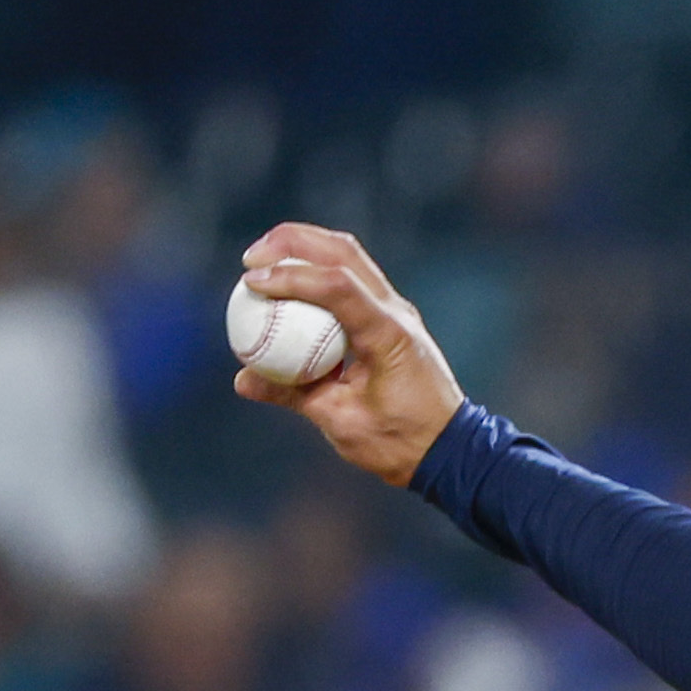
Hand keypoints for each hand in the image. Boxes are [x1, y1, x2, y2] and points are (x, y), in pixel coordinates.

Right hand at [230, 222, 464, 486]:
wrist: (448, 448)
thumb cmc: (400, 442)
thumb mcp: (341, 422)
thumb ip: (292, 395)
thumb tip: (242, 380)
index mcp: (389, 336)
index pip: (337, 286)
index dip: (290, 277)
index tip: (251, 282)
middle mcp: (396, 313)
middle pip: (343, 252)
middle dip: (292, 242)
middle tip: (251, 258)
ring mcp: (396, 311)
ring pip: (349, 257)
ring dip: (305, 248)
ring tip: (264, 260)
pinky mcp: (390, 318)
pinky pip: (351, 280)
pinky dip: (317, 271)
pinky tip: (289, 283)